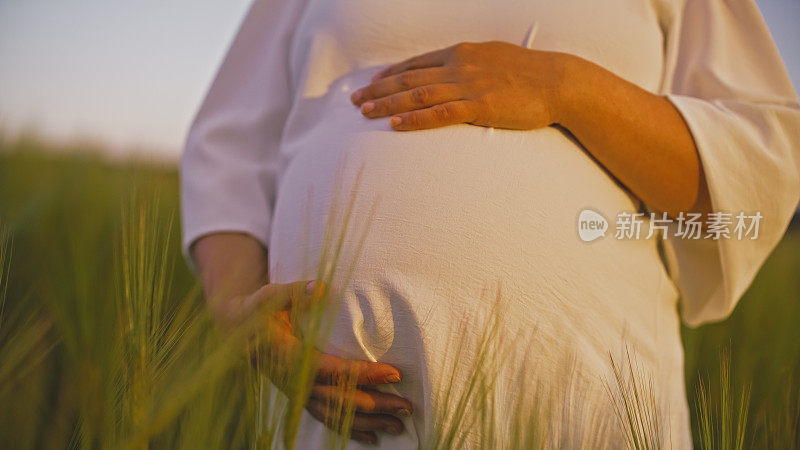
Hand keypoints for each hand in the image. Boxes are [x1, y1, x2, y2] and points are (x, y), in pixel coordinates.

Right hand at [224, 280, 413, 445]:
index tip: (394, 374)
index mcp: (291, 358)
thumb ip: (294, 292)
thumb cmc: (258, 311)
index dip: (364, 375)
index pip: (333, 371)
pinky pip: (327, 419)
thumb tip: (319, 287)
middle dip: (376, 405)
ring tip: (399, 426)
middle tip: (407, 406)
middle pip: (341, 400)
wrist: (235, 333)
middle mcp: (296, 382)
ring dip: (369, 423)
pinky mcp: (301, 398)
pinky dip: (350, 431)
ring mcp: (298, 394)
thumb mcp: (271, 296)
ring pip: (337, 415)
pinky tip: (373, 438)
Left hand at [351, 41, 574, 130]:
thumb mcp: (494, 59)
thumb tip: (455, 73)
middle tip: (354, 101)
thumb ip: (470, 66)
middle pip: (409, 78)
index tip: (372, 82)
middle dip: (378, 90)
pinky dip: (414, 119)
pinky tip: (395, 125)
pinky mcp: (479, 106)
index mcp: (462, 53)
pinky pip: (439, 114)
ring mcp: (468, 85)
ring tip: (364, 113)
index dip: (391, 74)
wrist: (558, 81)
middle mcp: (459, 65)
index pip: (417, 63)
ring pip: (417, 95)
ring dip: (387, 104)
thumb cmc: (529, 74)